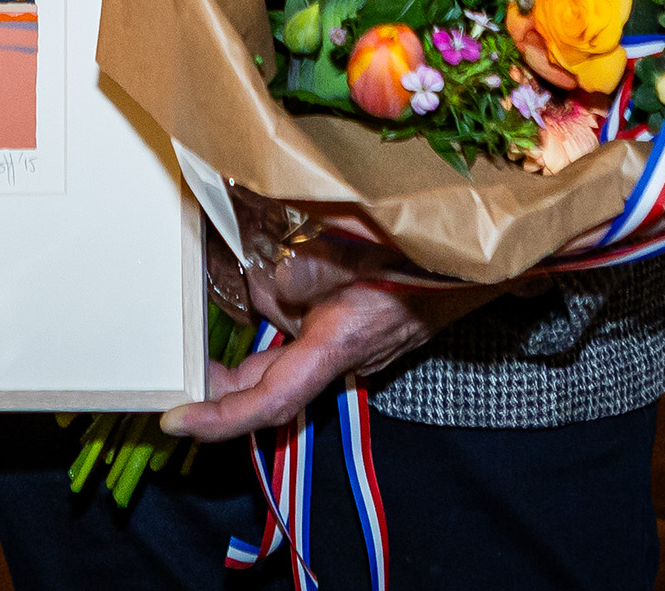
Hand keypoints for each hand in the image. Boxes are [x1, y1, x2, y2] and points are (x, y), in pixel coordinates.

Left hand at [156, 193, 492, 443]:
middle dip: (235, 348)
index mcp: (341, 343)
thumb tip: (266, 290)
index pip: (271, 400)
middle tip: (206, 316)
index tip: (175, 419)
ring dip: (272, 299)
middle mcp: (349, 357)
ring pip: (291, 337)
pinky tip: (304, 257)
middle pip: (272, 368)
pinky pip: (315, 324)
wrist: (489, 248)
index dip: (220, 418)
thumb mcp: (349, 248)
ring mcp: (359, 346)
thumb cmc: (423, 244)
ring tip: (278, 248)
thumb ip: (297, 273)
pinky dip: (296, 298)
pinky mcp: (366, 328)